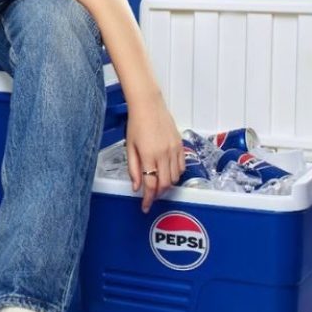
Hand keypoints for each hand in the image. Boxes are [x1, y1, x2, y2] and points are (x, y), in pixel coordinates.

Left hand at [125, 96, 184, 213]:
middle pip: (164, 184)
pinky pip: (181, 167)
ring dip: (166, 185)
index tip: (145, 206)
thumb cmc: (136, 124)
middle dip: (158, 194)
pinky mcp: (180, 145)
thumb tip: (136, 187)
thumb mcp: (129, 147)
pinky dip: (175, 174)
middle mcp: (164, 154)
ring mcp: (174, 149)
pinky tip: (167, 173)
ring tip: (157, 184)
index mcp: (149, 155)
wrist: (148, 105)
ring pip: (174, 177)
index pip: (151, 185)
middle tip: (151, 197)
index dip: (148, 199)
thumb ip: (133, 169)